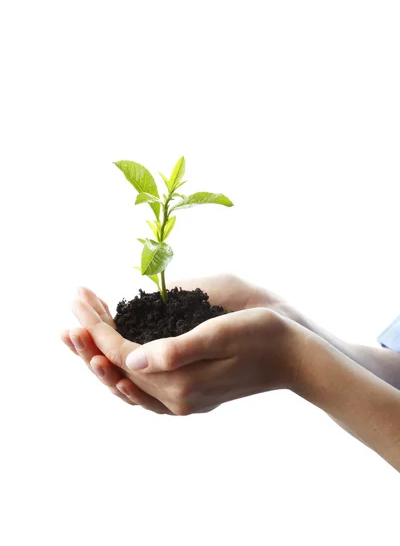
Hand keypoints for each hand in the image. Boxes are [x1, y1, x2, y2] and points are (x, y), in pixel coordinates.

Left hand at [68, 286, 303, 414]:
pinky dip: (122, 372)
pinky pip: (144, 390)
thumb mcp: (223, 334)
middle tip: (73, 307)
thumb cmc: (264, 336)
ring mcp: (184, 401)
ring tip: (78, 333)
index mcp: (180, 382)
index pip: (122, 350)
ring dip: (100, 355)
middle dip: (91, 336)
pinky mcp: (192, 395)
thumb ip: (177, 350)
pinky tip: (113, 362)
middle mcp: (176, 399)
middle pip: (117, 368)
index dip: (98, 322)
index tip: (80, 296)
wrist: (297, 359)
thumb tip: (130, 359)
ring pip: (127, 381)